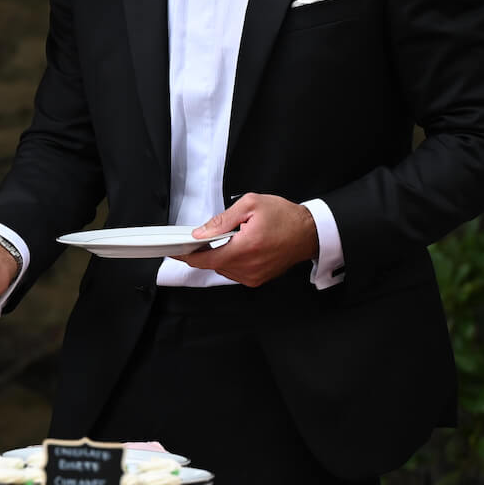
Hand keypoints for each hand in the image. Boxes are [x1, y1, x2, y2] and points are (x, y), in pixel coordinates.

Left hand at [177, 193, 318, 286]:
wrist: (309, 232)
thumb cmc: (285, 217)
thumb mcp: (250, 205)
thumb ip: (222, 220)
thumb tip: (200, 233)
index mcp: (245, 248)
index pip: (205, 259)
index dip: (186, 255)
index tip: (174, 251)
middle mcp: (249, 267)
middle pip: (212, 264)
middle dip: (206, 250)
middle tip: (207, 235)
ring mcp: (254, 276)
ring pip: (222, 268)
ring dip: (220, 254)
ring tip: (232, 238)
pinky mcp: (258, 279)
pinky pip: (234, 272)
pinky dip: (231, 260)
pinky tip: (239, 247)